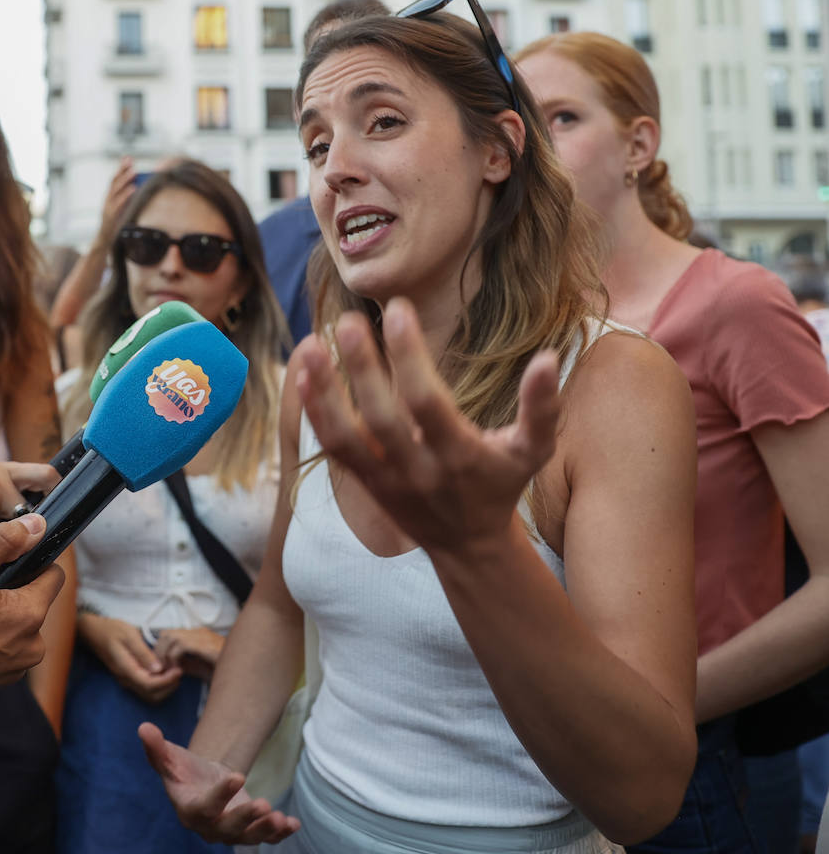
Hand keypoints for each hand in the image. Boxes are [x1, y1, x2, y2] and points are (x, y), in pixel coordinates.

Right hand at [0, 514, 65, 726]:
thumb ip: (3, 543)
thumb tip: (36, 526)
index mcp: (29, 616)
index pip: (53, 576)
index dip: (31, 561)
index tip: (4, 561)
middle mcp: (31, 647)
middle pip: (32, 601)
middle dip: (8, 590)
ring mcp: (14, 669)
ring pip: (16, 626)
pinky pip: (1, 650)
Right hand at [77, 614, 182, 702]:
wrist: (94, 632)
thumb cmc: (112, 630)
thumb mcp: (129, 635)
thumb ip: (143, 653)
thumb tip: (159, 669)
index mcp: (126, 669)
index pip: (150, 685)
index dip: (167, 681)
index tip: (179, 669)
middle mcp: (126, 679)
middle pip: (152, 695)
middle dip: (169, 686)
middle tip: (179, 670)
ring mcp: (127, 680)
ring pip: (150, 695)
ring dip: (165, 687)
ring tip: (174, 670)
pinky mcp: (129, 678)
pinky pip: (146, 689)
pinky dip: (159, 685)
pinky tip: (164, 670)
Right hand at [91, 157, 137, 252]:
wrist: (104, 241)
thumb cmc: (115, 226)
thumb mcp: (120, 210)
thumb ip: (126, 199)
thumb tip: (139, 187)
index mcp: (109, 198)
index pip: (114, 179)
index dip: (120, 168)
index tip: (127, 158)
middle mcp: (107, 200)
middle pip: (114, 182)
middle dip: (121, 170)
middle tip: (130, 160)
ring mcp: (108, 208)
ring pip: (115, 190)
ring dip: (125, 180)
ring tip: (133, 171)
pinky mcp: (111, 216)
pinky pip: (119, 203)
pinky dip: (126, 195)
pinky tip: (134, 188)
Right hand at [138, 722, 299, 844]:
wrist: (202, 783)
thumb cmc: (184, 771)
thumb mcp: (170, 759)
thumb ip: (157, 748)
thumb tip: (144, 728)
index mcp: (189, 809)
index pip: (204, 808)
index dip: (220, 795)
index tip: (237, 776)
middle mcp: (209, 827)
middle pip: (227, 829)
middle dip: (245, 818)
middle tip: (262, 804)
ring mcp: (231, 831)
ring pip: (248, 837)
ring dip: (265, 830)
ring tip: (280, 817)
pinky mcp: (249, 830)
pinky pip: (265, 837)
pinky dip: (279, 834)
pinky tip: (293, 823)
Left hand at [153, 628, 223, 681]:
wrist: (246, 672)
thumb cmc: (227, 671)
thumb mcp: (201, 668)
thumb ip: (187, 664)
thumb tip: (171, 666)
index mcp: (197, 636)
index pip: (169, 634)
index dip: (160, 650)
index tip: (161, 668)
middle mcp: (198, 633)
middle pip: (166, 633)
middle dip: (158, 652)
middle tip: (161, 670)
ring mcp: (202, 637)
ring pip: (170, 636)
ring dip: (164, 655)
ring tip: (169, 671)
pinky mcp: (205, 644)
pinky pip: (180, 645)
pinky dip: (174, 658)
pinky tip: (179, 671)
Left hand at [293, 301, 560, 557]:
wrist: (467, 545)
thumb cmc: (501, 484)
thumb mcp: (533, 451)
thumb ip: (543, 407)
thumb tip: (550, 357)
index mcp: (459, 455)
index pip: (426, 401)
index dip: (410, 355)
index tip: (398, 308)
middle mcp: (417, 470)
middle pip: (380, 417)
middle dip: (361, 367)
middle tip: (345, 320)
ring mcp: (385, 479)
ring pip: (345, 436)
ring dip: (324, 391)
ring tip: (309, 344)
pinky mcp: (364, 482)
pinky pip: (333, 448)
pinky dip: (315, 412)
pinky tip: (303, 373)